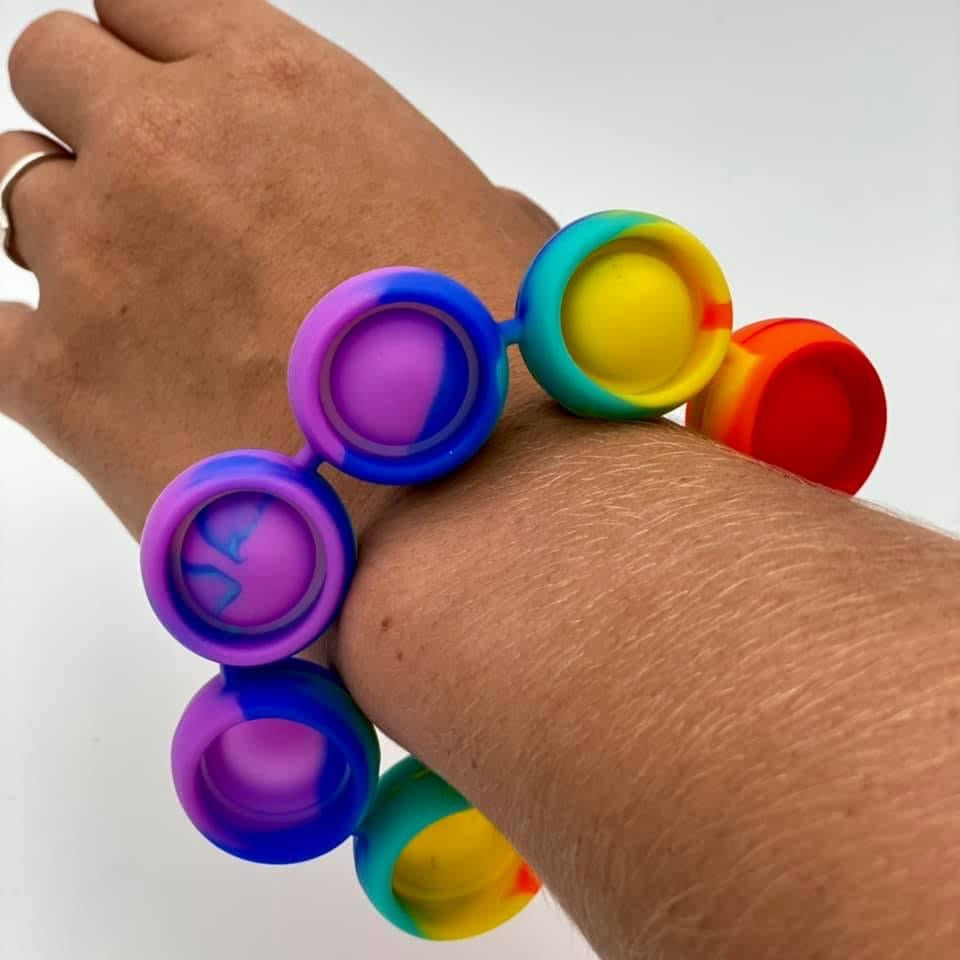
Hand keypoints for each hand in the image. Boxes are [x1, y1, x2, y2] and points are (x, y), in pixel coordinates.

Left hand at [0, 0, 555, 534]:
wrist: (460, 495)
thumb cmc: (493, 361)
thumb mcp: (490, 224)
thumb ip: (417, 188)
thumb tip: (418, 213)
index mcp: (274, 84)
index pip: (143, 5)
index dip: (149, 56)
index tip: (165, 102)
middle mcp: (165, 146)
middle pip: (54, 72)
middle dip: (92, 123)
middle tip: (147, 200)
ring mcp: (97, 257)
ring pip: (13, 190)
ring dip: (65, 231)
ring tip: (138, 303)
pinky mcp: (58, 378)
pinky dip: (25, 339)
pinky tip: (81, 367)